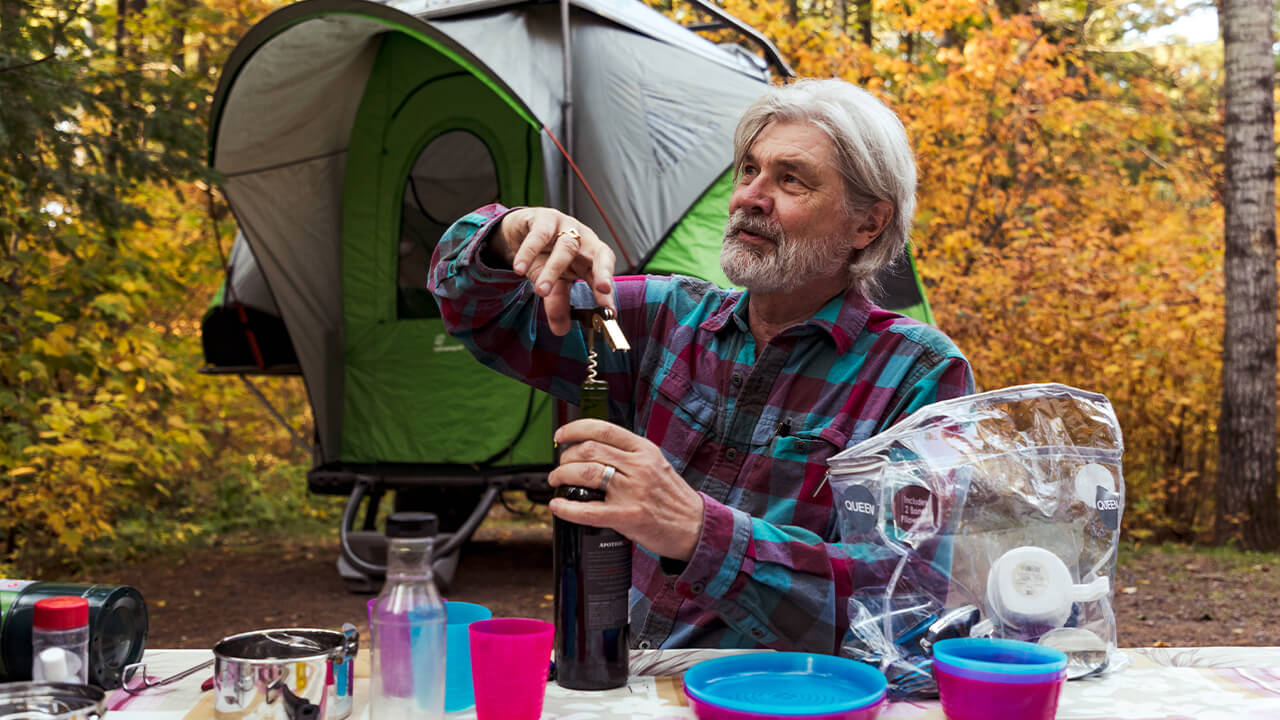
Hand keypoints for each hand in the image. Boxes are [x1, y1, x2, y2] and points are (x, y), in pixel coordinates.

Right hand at [492, 208, 615, 334]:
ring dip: (553, 270)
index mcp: (591, 257)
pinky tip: (519, 269)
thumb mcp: (552, 284)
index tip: (609, 309)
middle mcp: (584, 240)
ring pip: (566, 247)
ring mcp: (566, 226)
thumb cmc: (544, 257)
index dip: (608, 289)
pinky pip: (538, 235)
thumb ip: (557, 304)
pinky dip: (528, 252)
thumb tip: (561, 330)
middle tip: (601, 290)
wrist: (519, 233)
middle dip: (603, 271)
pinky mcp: (544, 218)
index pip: (605, 272)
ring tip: (541, 291)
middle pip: (600, 254)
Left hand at [548, 419, 704, 561]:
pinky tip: (558, 506)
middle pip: (589, 450)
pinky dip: (567, 508)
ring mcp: (634, 491)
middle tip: (560, 466)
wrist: (695, 527)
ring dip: (562, 476)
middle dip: (566, 457)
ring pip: (586, 473)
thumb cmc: (672, 498)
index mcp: (645, 450)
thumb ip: (629, 455)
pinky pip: (588, 510)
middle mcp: (639, 467)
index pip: (603, 429)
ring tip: (557, 482)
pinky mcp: (629, 517)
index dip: (575, 429)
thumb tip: (592, 449)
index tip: (561, 436)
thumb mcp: (656, 464)